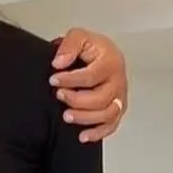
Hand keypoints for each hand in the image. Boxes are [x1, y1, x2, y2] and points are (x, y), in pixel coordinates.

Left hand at [50, 28, 128, 142]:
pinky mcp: (117, 108)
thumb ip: (69, 45)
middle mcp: (118, 81)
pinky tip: (83, 136)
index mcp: (110, 62)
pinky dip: (98, 133)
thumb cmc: (91, 48)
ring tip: (66, 115)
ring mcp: (119, 97)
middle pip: (100, 98)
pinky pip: (112, 125)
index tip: (53, 79)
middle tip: (59, 95)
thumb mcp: (79, 36)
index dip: (70, 80)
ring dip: (85, 118)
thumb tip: (59, 62)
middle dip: (76, 100)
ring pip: (107, 114)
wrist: (102, 54)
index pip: (91, 76)